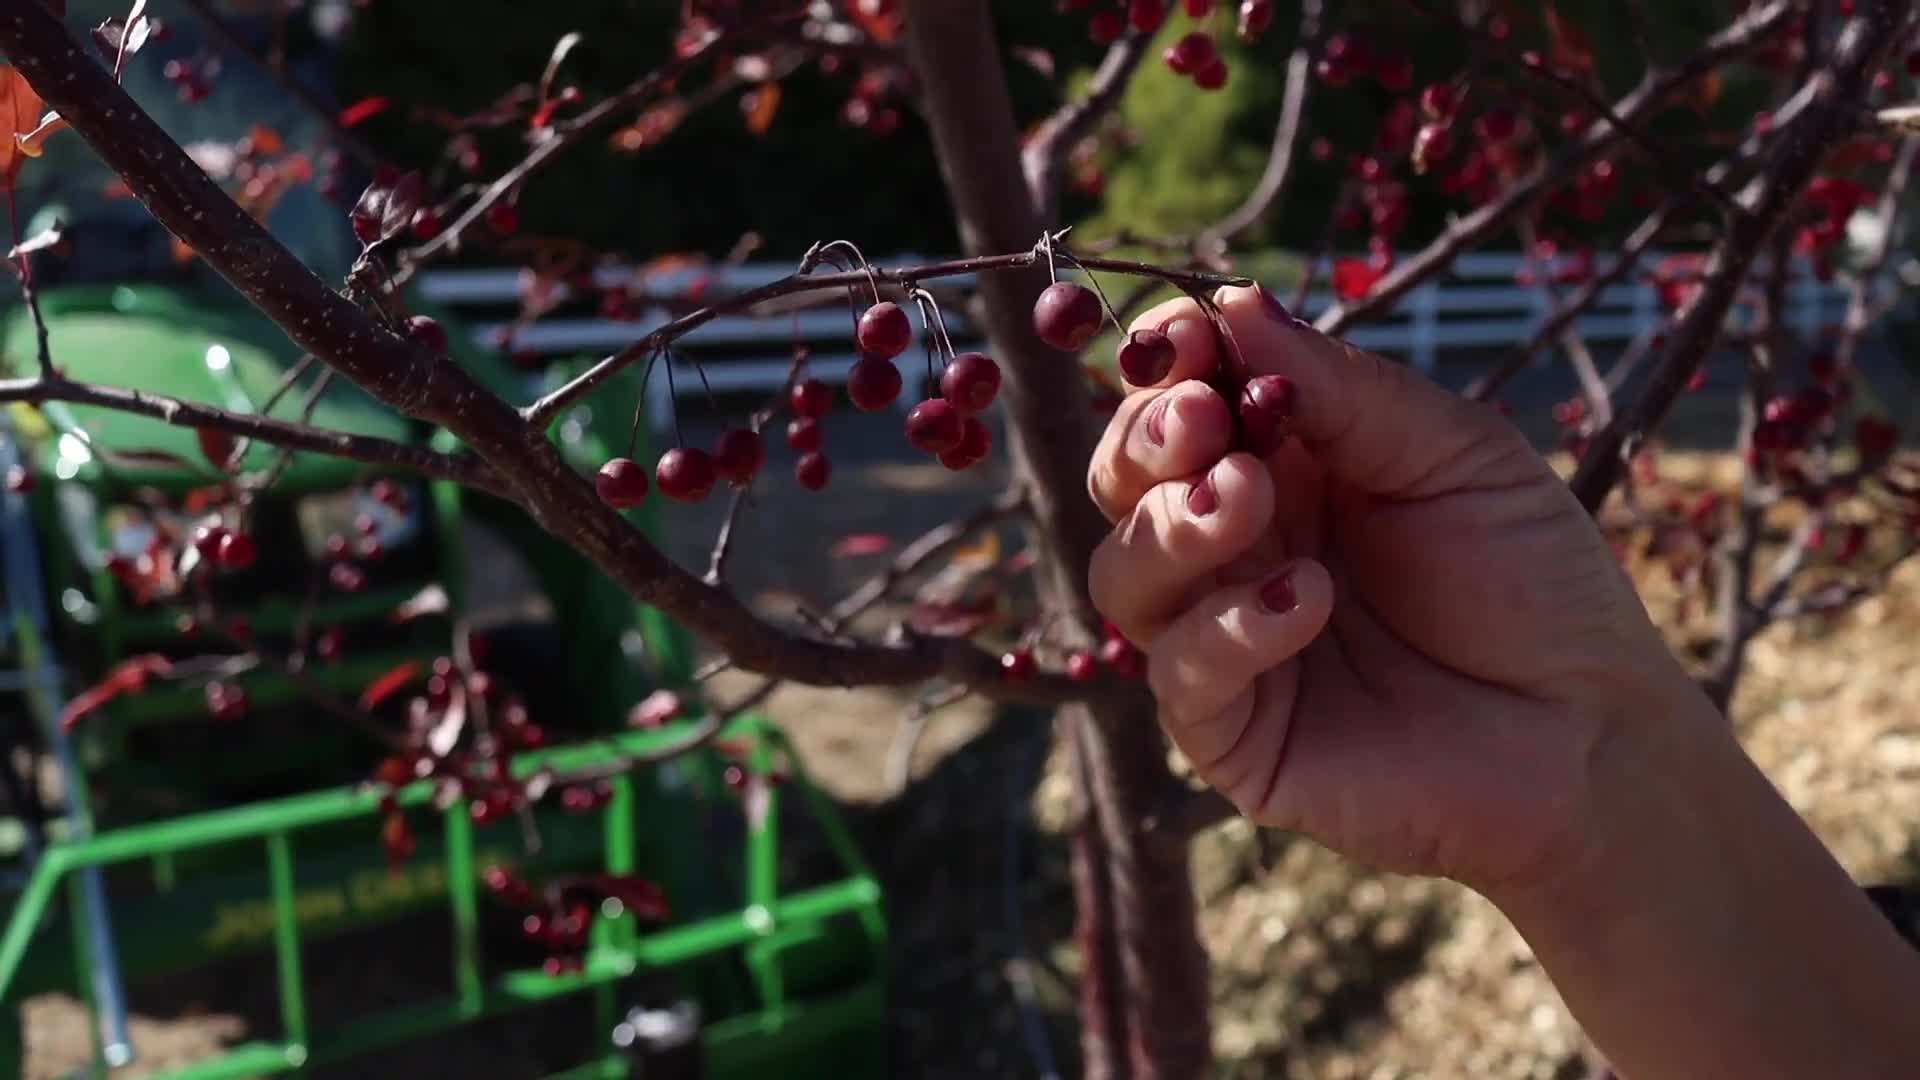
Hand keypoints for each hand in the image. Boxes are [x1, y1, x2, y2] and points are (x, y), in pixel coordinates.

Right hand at [1086, 284, 1714, 895]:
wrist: (1591, 729)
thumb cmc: (1531, 579)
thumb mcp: (1451, 452)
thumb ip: (1341, 389)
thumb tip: (1231, 302)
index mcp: (1278, 464)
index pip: (1173, 400)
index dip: (1163, 362)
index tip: (1185, 336)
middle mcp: (1234, 546)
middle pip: (1123, 481)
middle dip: (1146, 439)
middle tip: (1204, 418)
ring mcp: (1221, 640)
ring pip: (1124, 575)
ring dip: (1172, 527)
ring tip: (1246, 499)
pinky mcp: (1231, 734)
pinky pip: (1180, 673)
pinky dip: (1229, 628)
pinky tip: (1310, 600)